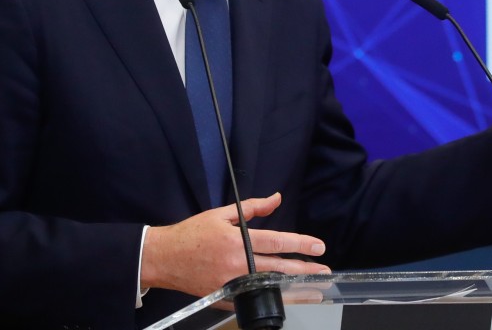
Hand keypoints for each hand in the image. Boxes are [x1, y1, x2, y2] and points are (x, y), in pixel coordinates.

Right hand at [141, 192, 330, 297]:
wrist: (162, 258)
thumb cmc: (191, 234)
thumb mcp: (221, 214)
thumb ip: (253, 208)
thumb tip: (276, 198)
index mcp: (238, 241)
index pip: (277, 242)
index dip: (301, 244)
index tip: (319, 247)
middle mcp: (236, 264)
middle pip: (278, 268)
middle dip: (304, 270)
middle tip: (324, 271)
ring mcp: (229, 283)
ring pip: (268, 286)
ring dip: (293, 289)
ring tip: (313, 290)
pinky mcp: (222, 297)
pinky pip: (249, 299)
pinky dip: (268, 298)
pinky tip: (284, 299)